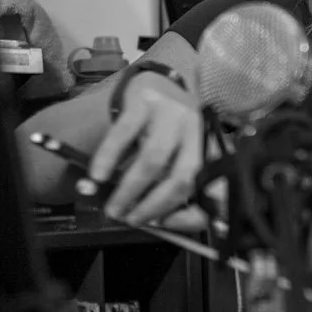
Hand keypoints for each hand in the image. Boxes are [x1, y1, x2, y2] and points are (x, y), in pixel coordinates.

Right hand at [89, 79, 205, 228]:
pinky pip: (125, 135)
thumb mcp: (178, 160)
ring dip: (130, 189)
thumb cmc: (165, 134)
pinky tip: (98, 176)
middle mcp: (197, 131)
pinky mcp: (145, 102)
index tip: (164, 225)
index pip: (213, 189)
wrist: (154, 86)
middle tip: (129, 220)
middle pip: (182, 176)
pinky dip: (109, 159)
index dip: (191, 214)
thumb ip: (173, 190)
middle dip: (153, 205)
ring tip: (113, 207)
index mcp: (211, 149)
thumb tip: (160, 223)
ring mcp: (172, 114)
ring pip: (154, 159)